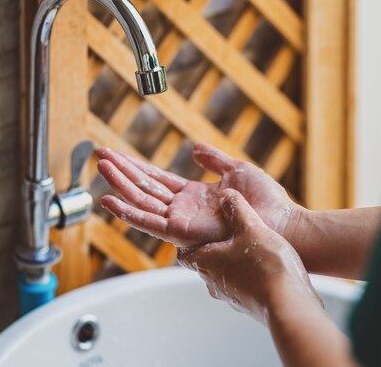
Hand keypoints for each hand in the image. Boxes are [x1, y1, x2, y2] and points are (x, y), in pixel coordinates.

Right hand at [96, 143, 305, 246]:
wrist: (281, 221)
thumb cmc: (266, 200)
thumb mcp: (237, 170)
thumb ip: (214, 160)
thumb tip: (196, 147)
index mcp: (193, 195)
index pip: (157, 179)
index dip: (135, 167)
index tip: (116, 154)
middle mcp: (183, 209)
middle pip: (144, 188)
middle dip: (121, 172)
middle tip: (99, 155)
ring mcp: (181, 221)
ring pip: (142, 202)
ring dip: (120, 185)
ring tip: (101, 167)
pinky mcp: (182, 232)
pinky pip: (150, 222)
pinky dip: (128, 212)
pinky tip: (110, 200)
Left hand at [178, 189, 321, 323]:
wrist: (288, 303)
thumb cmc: (265, 266)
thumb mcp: (250, 227)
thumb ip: (236, 208)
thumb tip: (226, 195)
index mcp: (205, 262)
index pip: (183, 250)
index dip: (188, 237)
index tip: (198, 225)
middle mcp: (213, 282)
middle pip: (204, 260)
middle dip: (214, 245)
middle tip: (227, 229)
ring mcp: (231, 295)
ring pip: (224, 272)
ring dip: (232, 259)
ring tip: (249, 244)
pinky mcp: (249, 303)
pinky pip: (243, 284)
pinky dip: (248, 271)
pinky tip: (265, 262)